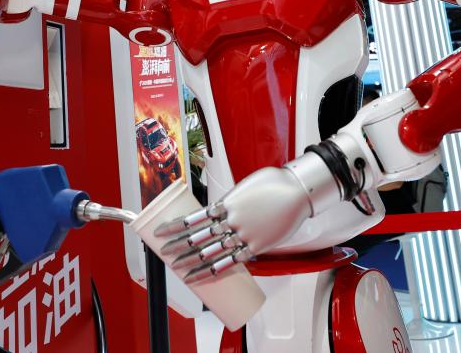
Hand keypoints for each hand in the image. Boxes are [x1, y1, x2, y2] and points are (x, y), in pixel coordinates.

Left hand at [154, 165, 312, 283]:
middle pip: (197, 238)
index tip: (161, 232)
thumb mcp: (243, 188)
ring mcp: (243, 236)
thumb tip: (217, 211)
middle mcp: (231, 221)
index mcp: (225, 204)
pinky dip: (212, 271)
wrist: (299, 192)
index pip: (192, 219)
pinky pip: (230, 263)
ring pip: (210, 253)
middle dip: (178, 247)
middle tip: (164, 253)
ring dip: (191, 262)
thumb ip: (228, 203)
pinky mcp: (255, 247)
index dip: (174, 228)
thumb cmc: (273, 185)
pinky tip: (201, 276)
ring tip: (178, 268)